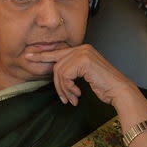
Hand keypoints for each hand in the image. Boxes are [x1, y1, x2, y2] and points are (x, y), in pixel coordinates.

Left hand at [25, 44, 146, 125]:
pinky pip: (65, 76)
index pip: (57, 52)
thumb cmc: (104, 85)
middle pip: (56, 65)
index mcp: (82, 49)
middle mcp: (81, 48)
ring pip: (59, 72)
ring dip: (64, 90)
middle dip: (58, 85)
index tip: (28, 56)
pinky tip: (78, 94)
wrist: (118, 90)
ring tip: (72, 99)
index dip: (41, 55)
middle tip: (64, 98)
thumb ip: (71, 70)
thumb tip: (54, 73)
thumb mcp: (84, 75)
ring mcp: (82, 53)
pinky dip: (69, 88)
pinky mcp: (82, 61)